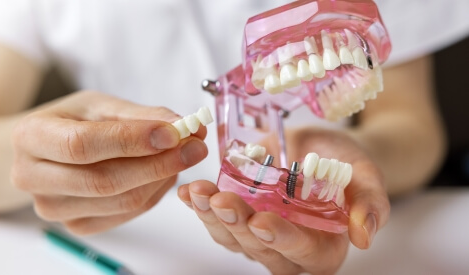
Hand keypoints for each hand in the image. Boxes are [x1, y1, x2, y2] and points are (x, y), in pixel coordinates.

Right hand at [11, 91, 207, 234]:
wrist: (48, 149)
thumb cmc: (73, 122)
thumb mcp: (101, 106)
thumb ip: (141, 116)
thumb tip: (184, 126)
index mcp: (31, 137)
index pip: (82, 144)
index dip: (132, 140)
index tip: (174, 132)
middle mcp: (32, 178)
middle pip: (104, 180)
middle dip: (159, 163)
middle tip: (196, 146)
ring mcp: (53, 208)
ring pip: (121, 201)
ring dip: (161, 178)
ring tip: (182, 156)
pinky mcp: (75, 225)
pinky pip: (126, 214)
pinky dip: (153, 193)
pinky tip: (163, 174)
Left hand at [178, 127, 389, 274]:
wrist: (322, 148)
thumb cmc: (348, 164)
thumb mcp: (366, 175)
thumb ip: (371, 203)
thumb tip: (364, 237)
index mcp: (324, 246)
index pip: (304, 252)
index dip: (282, 240)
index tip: (262, 221)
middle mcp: (288, 248)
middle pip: (260, 248)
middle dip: (237, 225)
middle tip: (221, 200)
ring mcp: (260, 234)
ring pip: (232, 237)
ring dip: (212, 217)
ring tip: (199, 192)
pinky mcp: (240, 217)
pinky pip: (217, 219)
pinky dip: (200, 205)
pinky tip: (189, 191)